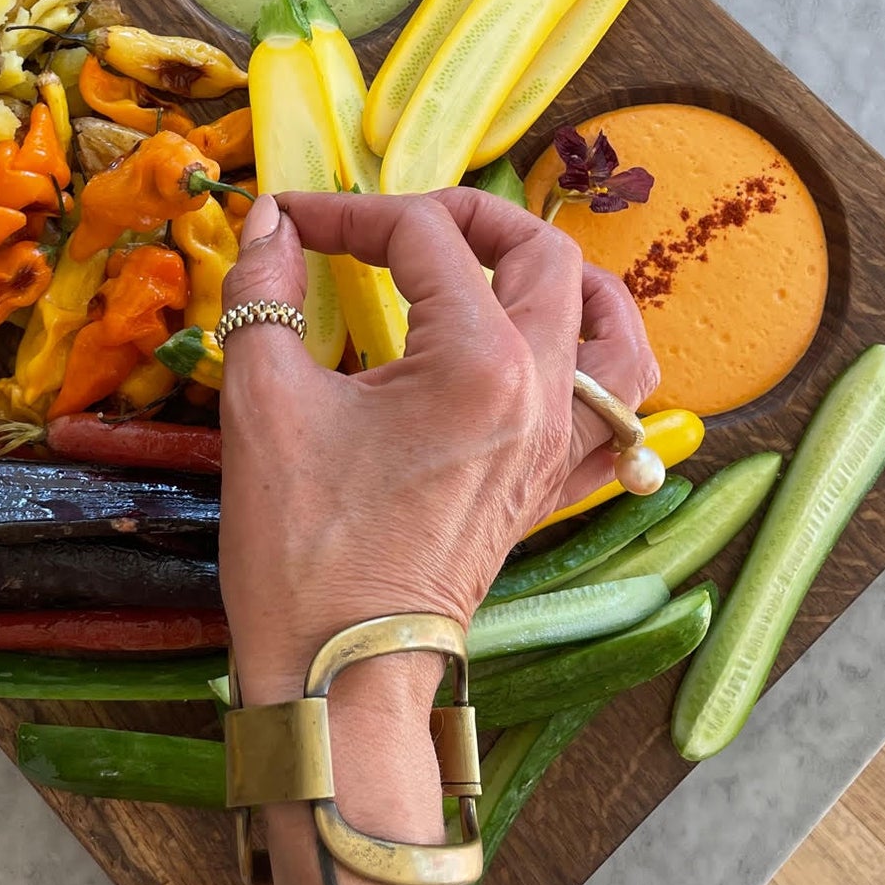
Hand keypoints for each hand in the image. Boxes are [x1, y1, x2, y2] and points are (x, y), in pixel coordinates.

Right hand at [218, 188, 656, 709]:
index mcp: (476, 361)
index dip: (348, 214)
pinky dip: (601, 369)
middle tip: (394, 222)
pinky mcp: (554, 489)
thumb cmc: (302, 547)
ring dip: (565, 278)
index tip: (292, 224)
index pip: (423, 237)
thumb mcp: (264, 402)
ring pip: (612, 327)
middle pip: (541, 253)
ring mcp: (560, 446)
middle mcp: (540, 393)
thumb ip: (266, 295)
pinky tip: (554, 357)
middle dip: (467, 216)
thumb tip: (271, 224)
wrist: (342, 670)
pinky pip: (620, 415)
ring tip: (503, 264)